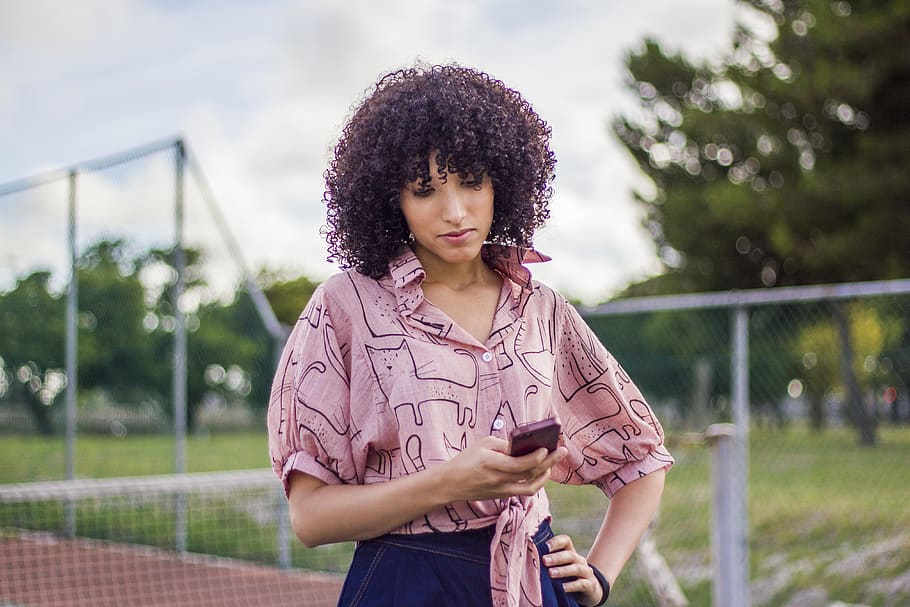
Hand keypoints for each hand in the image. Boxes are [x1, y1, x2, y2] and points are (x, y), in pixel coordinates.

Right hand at [440, 435, 566, 501]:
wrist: (451, 483)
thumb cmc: (466, 459)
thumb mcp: (483, 444)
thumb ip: (504, 445)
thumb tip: (524, 445)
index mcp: (492, 464)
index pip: (520, 464)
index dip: (536, 457)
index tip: (547, 448)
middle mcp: (499, 480)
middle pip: (530, 474)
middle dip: (549, 462)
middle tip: (562, 451)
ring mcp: (501, 490)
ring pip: (531, 486)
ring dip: (546, 475)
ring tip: (553, 463)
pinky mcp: (502, 495)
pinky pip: (525, 491)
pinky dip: (536, 482)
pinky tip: (542, 472)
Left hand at [543, 534, 605, 605]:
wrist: (589, 590)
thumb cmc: (568, 576)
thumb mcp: (560, 567)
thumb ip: (549, 561)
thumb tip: (529, 556)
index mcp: (570, 552)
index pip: (565, 541)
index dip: (555, 542)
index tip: (544, 546)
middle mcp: (579, 560)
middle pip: (570, 555)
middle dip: (556, 557)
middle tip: (544, 561)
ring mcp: (586, 572)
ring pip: (576, 568)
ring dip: (563, 570)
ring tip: (550, 573)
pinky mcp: (590, 585)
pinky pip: (582, 584)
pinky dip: (571, 586)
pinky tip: (562, 587)